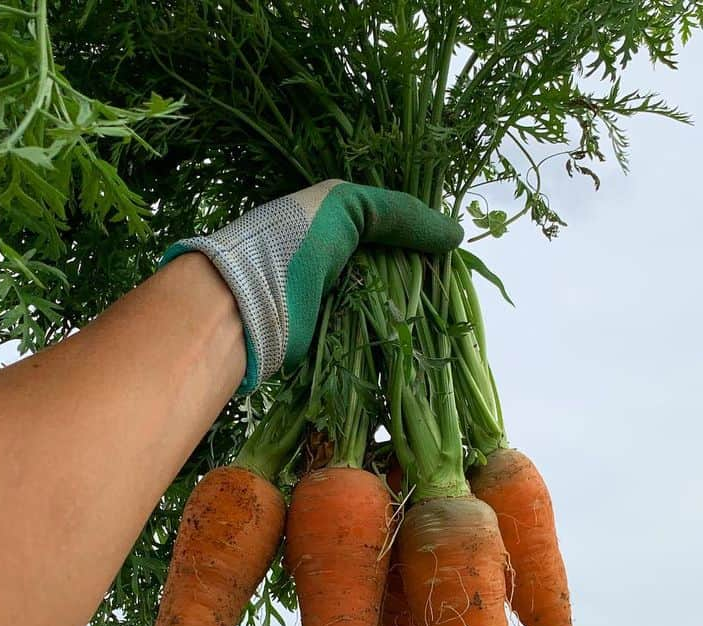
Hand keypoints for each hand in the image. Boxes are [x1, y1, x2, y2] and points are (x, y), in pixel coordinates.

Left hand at [160, 181, 463, 392]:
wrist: (246, 300)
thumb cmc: (292, 238)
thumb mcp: (349, 206)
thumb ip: (402, 213)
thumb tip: (456, 236)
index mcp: (338, 227)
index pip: (394, 234)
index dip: (424, 243)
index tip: (454, 257)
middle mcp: (338, 264)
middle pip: (395, 274)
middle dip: (423, 283)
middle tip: (454, 292)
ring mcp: (335, 304)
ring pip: (389, 310)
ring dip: (413, 316)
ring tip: (446, 318)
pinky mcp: (333, 342)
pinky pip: (372, 340)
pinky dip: (394, 341)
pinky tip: (421, 340)